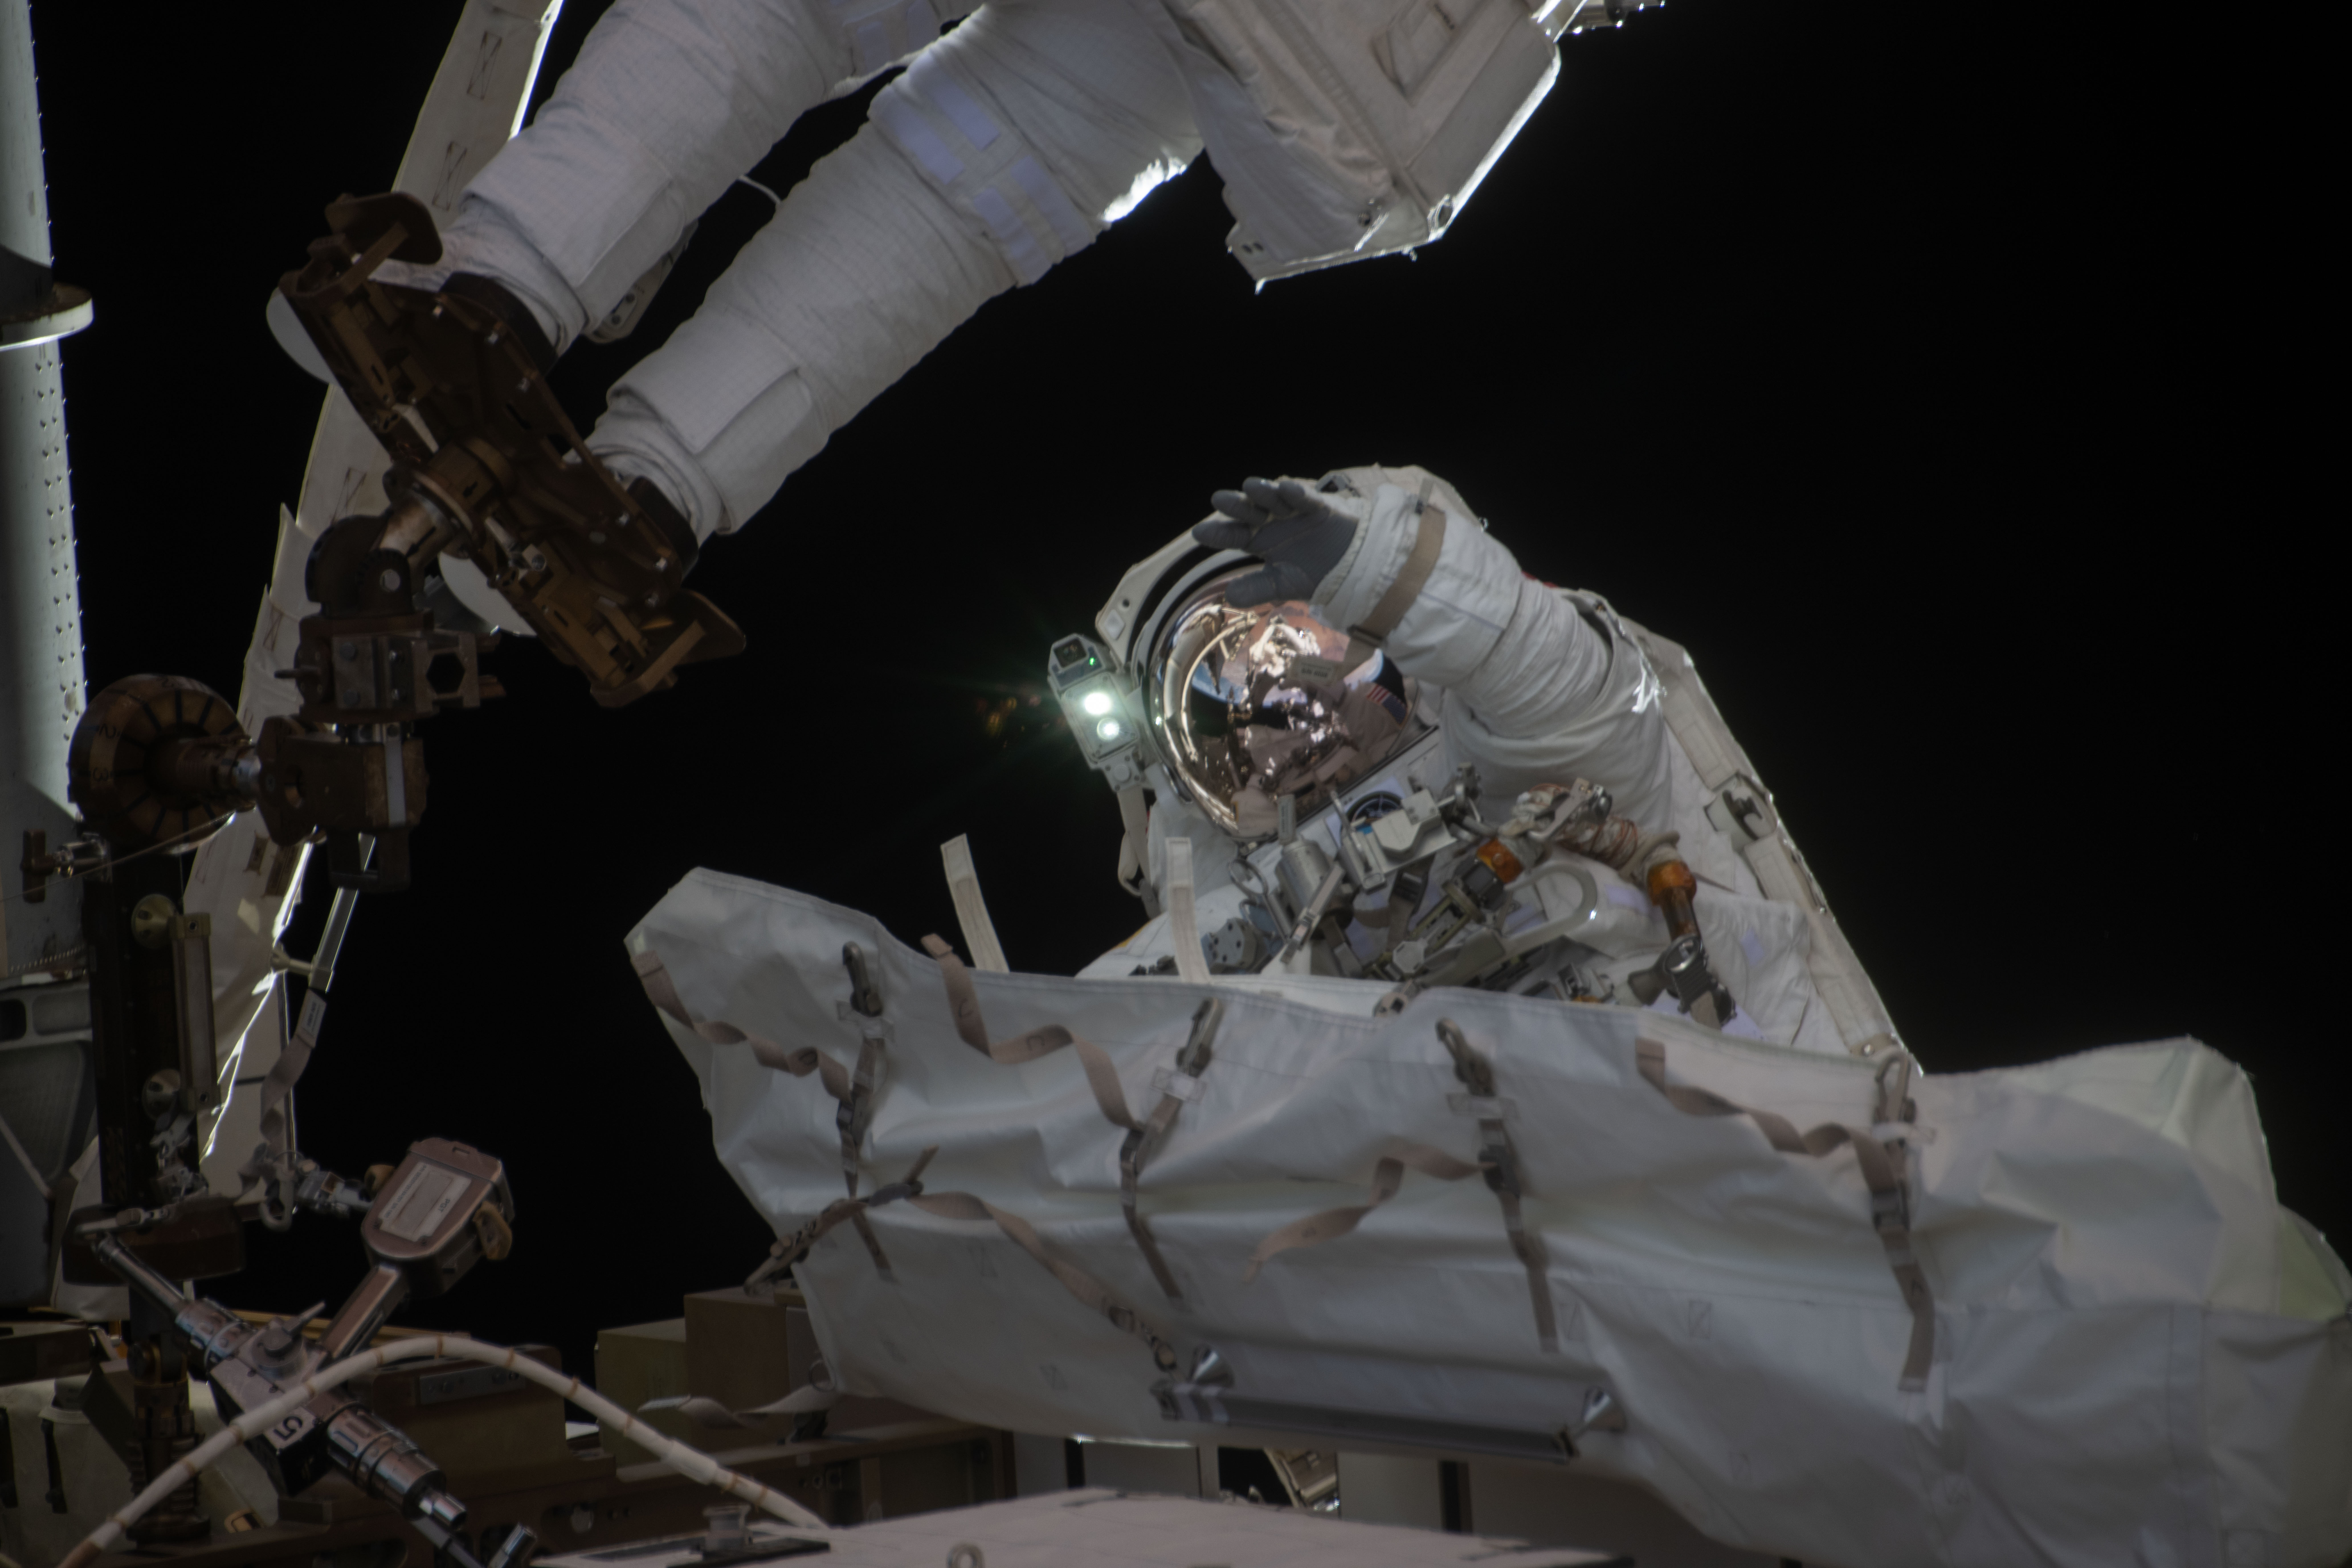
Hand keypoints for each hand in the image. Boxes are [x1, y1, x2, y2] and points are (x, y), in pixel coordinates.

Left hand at [1192, 476, 1358, 607]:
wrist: (1350, 568)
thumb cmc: (1312, 573)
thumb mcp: (1282, 585)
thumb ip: (1257, 589)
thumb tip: (1228, 597)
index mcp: (1259, 540)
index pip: (1234, 534)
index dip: (1218, 533)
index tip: (1199, 533)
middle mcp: (1272, 522)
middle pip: (1249, 511)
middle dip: (1236, 505)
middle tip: (1218, 499)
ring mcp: (1294, 512)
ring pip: (1274, 499)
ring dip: (1263, 492)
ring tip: (1249, 486)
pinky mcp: (1319, 507)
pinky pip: (1307, 499)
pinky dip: (1298, 493)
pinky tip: (1287, 488)